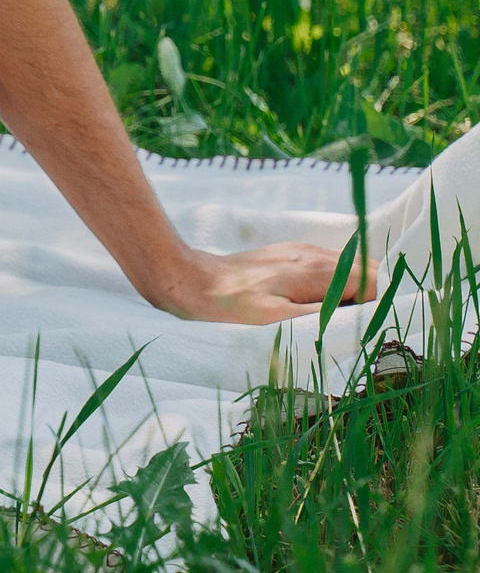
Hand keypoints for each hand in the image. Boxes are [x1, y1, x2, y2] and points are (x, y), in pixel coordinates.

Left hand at [142, 240, 367, 324]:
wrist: (195, 280)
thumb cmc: (234, 305)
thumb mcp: (279, 318)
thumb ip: (324, 313)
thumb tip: (361, 313)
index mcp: (317, 270)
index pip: (374, 280)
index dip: (377, 302)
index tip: (364, 322)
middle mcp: (314, 254)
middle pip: (366, 271)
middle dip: (369, 295)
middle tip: (350, 320)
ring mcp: (301, 250)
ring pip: (348, 266)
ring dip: (352, 289)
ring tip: (333, 313)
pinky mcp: (289, 252)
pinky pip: (327, 263)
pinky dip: (333, 281)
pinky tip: (315, 299)